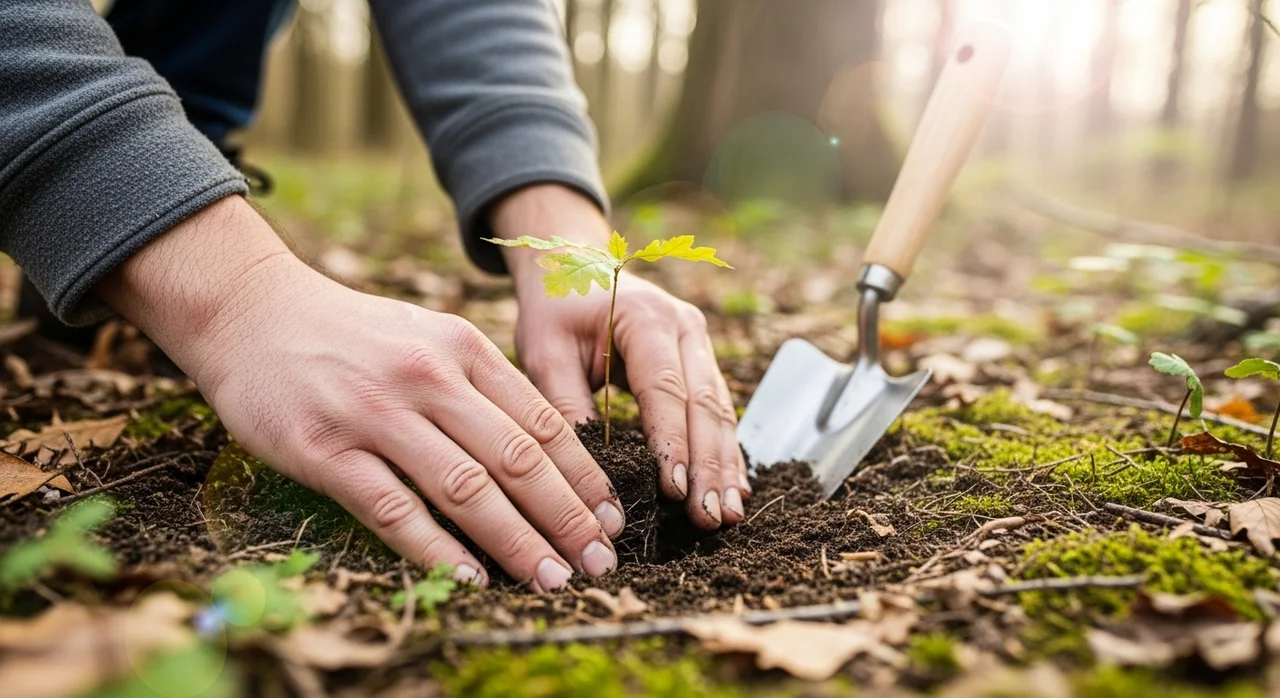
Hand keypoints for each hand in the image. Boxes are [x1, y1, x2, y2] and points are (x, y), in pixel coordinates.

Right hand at [97, 196, 624, 591]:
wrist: (253, 311)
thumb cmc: (356, 335)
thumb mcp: (430, 338)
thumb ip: (484, 388)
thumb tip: (551, 454)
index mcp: (463, 348)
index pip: (543, 422)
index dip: (584, 478)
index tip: (612, 520)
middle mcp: (427, 377)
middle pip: (516, 459)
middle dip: (566, 518)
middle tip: (599, 564)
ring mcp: (374, 413)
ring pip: (464, 488)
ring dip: (516, 541)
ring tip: (551, 579)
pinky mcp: (323, 448)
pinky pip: (390, 508)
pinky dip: (434, 548)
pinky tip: (469, 576)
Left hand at [491, 185, 749, 529]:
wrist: (575, 267)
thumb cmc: (555, 310)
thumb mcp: (545, 353)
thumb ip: (564, 406)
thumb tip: (586, 474)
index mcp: (647, 319)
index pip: (667, 389)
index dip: (673, 442)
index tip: (675, 492)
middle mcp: (686, 328)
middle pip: (706, 404)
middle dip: (710, 466)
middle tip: (711, 517)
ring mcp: (700, 343)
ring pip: (721, 411)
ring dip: (724, 466)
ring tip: (727, 515)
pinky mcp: (701, 362)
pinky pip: (718, 410)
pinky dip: (724, 452)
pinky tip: (732, 489)